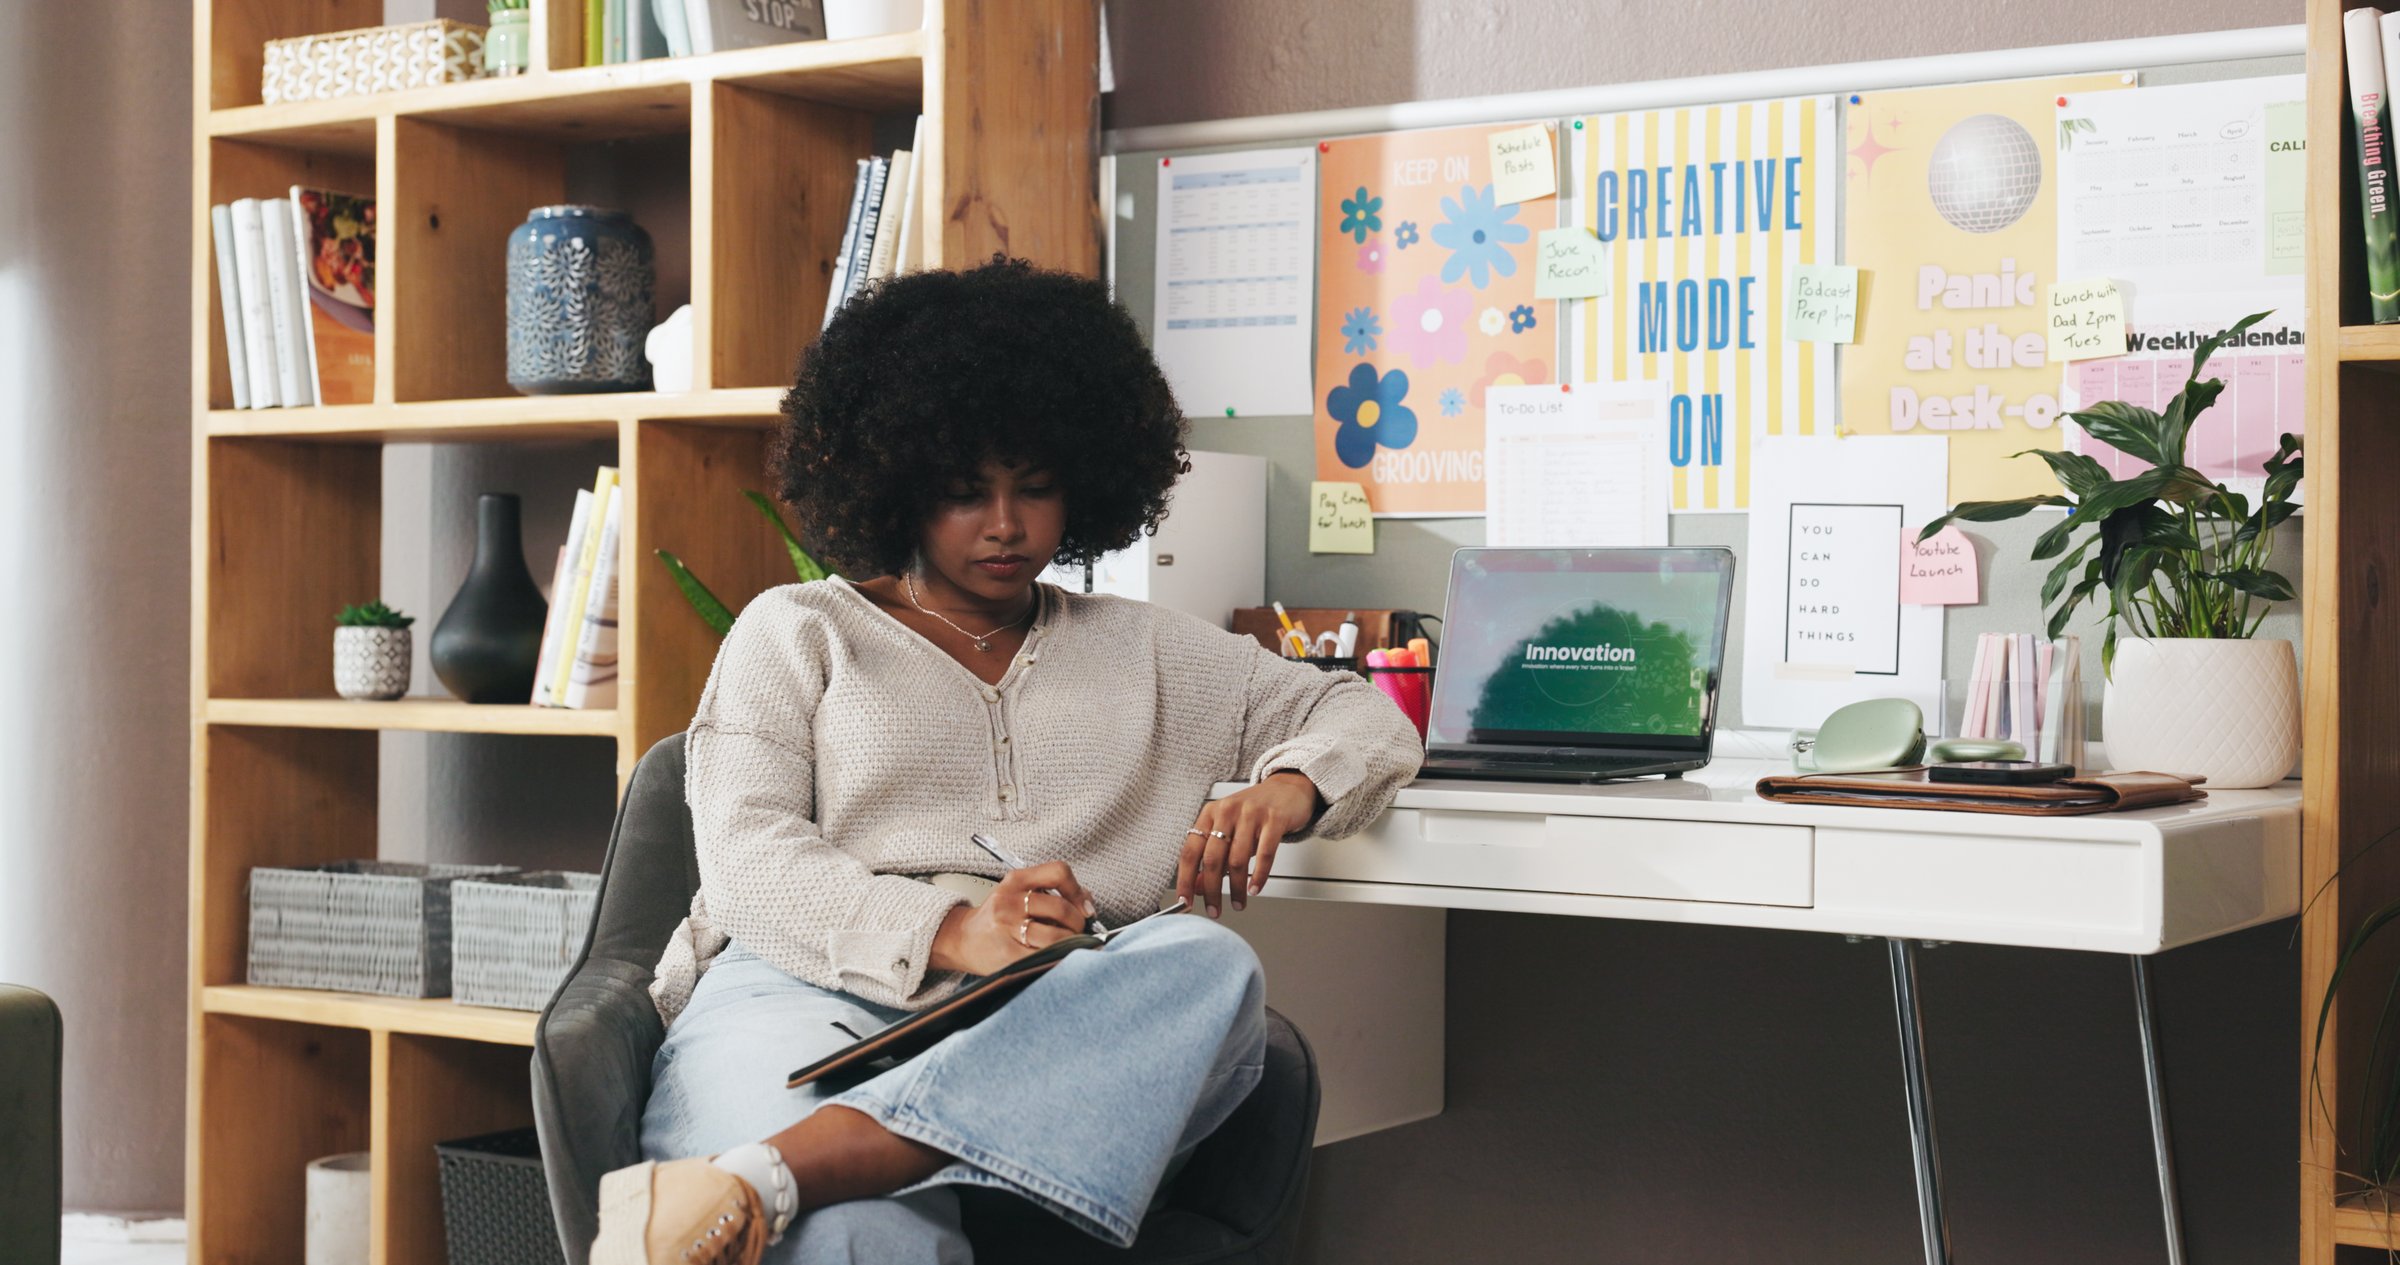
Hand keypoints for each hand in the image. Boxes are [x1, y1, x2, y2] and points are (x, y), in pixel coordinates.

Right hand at [928, 861, 1094, 975]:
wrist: (962, 939)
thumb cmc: (998, 918)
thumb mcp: (1020, 894)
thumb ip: (1053, 893)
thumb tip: (1087, 902)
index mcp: (1016, 880)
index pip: (1058, 872)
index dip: (1078, 891)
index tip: (1085, 907)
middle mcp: (1009, 900)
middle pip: (1060, 908)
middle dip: (1078, 923)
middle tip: (1078, 931)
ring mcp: (1006, 928)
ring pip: (1055, 936)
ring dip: (1070, 943)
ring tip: (1067, 945)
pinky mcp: (1007, 954)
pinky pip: (1044, 957)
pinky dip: (1058, 958)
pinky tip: (1057, 957)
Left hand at [1179, 771, 1320, 917]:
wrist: (1287, 788)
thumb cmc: (1255, 811)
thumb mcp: (1228, 831)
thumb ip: (1212, 857)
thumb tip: (1197, 887)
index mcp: (1209, 814)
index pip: (1189, 851)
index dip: (1185, 880)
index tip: (1185, 902)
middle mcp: (1227, 812)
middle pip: (1212, 859)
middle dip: (1211, 890)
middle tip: (1214, 910)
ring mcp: (1251, 814)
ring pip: (1237, 860)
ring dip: (1237, 888)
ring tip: (1238, 903)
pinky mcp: (1274, 819)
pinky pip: (1264, 854)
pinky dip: (1259, 876)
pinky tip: (1255, 888)